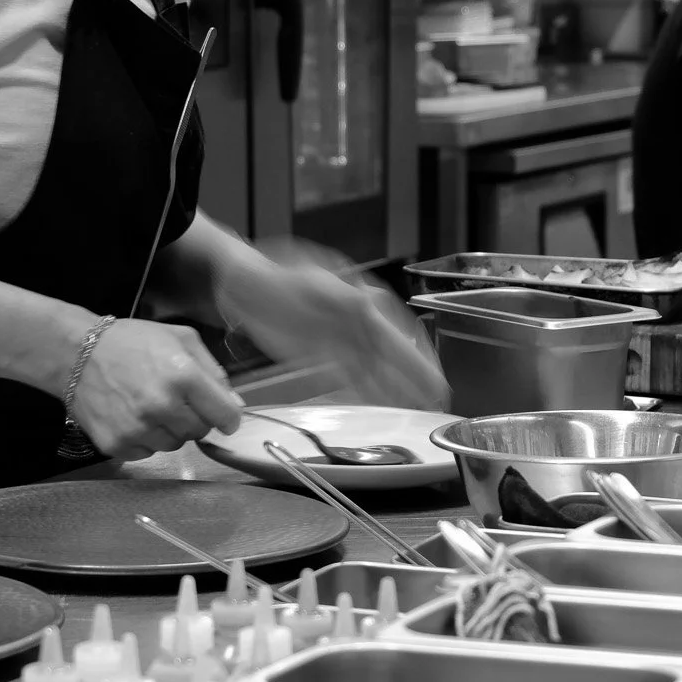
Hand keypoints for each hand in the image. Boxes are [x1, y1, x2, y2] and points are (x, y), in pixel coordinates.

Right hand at [67, 319, 244, 461]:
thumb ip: (213, 371)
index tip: (223, 414)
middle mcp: (162, 406)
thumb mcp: (180, 338)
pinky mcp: (117, 445)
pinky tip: (133, 416)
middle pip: (200, 432)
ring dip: (170, 429)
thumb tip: (234, 405)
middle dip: (195, 418)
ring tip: (151, 406)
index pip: (226, 416)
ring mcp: (138, 429)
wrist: (75, 353)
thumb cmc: (132, 341)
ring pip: (175, 445)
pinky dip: (146, 439)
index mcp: (183, 376)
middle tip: (176, 400)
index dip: (228, 416)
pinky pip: (148, 452)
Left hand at [219, 241, 448, 410]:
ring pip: (375, 366)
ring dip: (398, 387)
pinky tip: (384, 402)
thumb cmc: (271, 275)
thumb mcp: (300, 279)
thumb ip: (335, 293)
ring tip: (422, 406)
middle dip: (416, 375)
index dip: (415, 354)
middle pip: (390, 351)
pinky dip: (369, 389)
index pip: (394, 329)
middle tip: (440, 397)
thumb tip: (370, 301)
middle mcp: (353, 317)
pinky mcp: (321, 353)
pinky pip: (351, 375)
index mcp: (354, 296)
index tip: (433, 374)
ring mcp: (339, 336)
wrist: (240, 284)